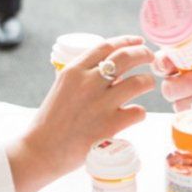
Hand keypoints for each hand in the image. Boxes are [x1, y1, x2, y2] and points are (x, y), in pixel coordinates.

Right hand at [8, 36, 154, 191]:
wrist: (41, 151)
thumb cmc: (51, 122)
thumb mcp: (62, 88)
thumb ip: (84, 77)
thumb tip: (113, 73)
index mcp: (74, 71)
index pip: (106, 46)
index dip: (126, 41)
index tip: (138, 41)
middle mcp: (88, 83)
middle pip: (126, 57)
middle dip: (143, 53)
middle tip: (150, 57)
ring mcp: (100, 103)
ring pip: (139, 82)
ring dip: (148, 81)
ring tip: (148, 84)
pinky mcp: (110, 125)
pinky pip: (138, 111)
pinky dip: (139, 112)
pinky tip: (134, 114)